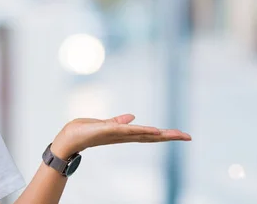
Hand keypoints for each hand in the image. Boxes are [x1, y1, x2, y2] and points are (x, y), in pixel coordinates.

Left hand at [50, 114, 190, 158]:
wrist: (68, 138)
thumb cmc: (85, 132)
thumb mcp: (104, 124)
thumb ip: (118, 121)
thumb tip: (131, 117)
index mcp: (125, 135)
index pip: (149, 134)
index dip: (166, 135)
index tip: (183, 134)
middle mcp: (123, 137)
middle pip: (151, 137)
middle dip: (169, 137)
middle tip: (188, 136)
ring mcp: (117, 135)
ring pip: (142, 134)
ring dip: (158, 134)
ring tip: (174, 134)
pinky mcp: (108, 131)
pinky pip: (127, 131)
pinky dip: (140, 130)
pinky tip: (152, 130)